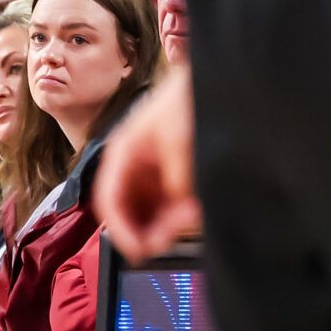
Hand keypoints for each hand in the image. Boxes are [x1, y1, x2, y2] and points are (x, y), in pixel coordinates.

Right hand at [94, 66, 201, 262]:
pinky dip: (182, 212)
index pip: (109, 198)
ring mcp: (157, 170)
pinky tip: (196, 208)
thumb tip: (176, 215)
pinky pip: (173, 204)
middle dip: (149, 227)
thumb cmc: (191, 98)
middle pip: (130, 210)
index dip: (120, 228)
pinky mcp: (178, 175)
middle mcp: (137, 164)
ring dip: (169, 221)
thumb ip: (174, 180)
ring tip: (193, 216)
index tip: (139, 251)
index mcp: (124, 151)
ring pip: (153, 211)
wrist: (221, 80)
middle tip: (173, 238)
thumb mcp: (180, 140)